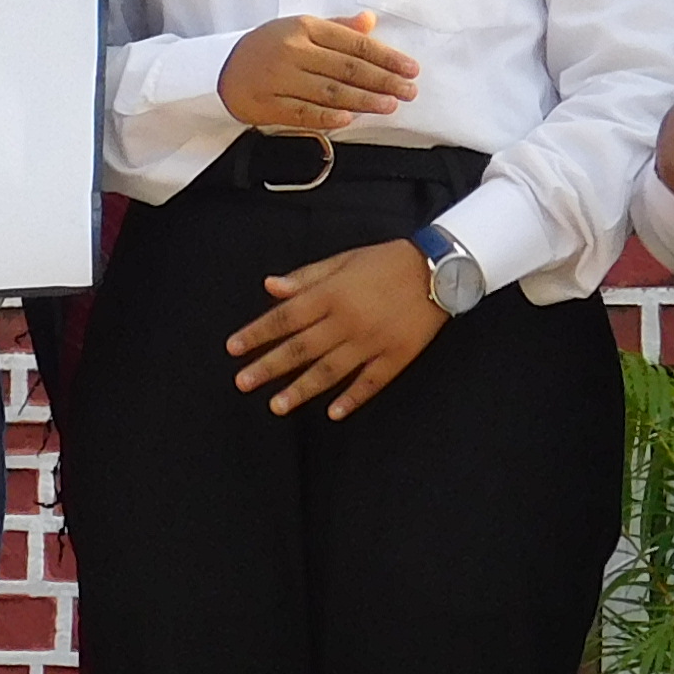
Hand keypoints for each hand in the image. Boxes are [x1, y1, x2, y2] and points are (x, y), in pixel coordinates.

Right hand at [220, 10, 420, 137]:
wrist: (221, 69)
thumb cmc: (268, 46)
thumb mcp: (300, 27)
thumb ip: (337, 28)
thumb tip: (370, 21)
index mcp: (304, 28)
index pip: (354, 43)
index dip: (386, 57)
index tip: (410, 69)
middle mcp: (293, 51)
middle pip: (347, 68)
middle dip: (382, 81)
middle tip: (409, 91)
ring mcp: (279, 79)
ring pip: (329, 91)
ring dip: (363, 100)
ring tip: (389, 105)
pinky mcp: (268, 104)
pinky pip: (303, 112)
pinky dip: (327, 116)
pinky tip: (350, 119)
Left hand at [226, 239, 444, 419]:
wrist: (438, 269)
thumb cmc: (386, 262)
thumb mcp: (342, 261)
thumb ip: (306, 277)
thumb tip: (271, 286)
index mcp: (332, 294)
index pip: (285, 317)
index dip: (257, 333)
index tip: (234, 348)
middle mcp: (347, 320)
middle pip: (301, 348)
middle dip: (269, 366)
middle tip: (243, 382)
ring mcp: (372, 341)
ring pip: (330, 370)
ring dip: (301, 389)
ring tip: (276, 406)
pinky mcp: (396, 356)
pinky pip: (370, 382)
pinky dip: (353, 398)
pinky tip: (334, 412)